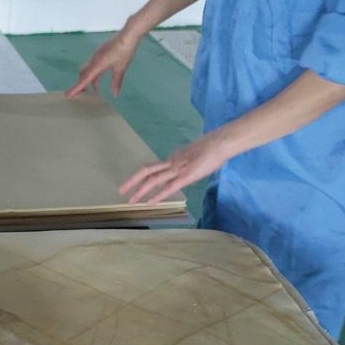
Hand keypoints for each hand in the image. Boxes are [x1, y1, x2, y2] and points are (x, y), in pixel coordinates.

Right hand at [67, 31, 139, 97]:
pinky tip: (100, 76)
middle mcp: (94, 60)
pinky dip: (93, 72)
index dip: (76, 88)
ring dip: (88, 78)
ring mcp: (96, 55)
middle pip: (82, 74)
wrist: (128, 35)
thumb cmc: (124, 49)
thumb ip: (116, 82)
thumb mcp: (121, 68)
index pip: (84, 80)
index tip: (68, 95)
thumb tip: (114, 94)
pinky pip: (92, 64)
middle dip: (81, 83)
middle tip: (82, 94)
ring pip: (87, 69)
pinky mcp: (100, 52)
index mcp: (98, 65)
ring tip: (95, 88)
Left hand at [119, 130, 233, 204]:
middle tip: (121, 191)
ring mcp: (178, 169)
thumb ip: (189, 170)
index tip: (134, 184)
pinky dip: (158, 195)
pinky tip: (150, 202)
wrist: (222, 142)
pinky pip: (169, 187)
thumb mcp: (196, 161)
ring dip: (140, 191)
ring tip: (130, 201)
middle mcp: (172, 163)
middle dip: (133, 181)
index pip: (154, 168)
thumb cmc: (214, 150)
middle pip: (147, 171)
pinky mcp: (186, 176)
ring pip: (154, 179)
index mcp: (174, 159)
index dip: (142, 177)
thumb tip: (187, 179)